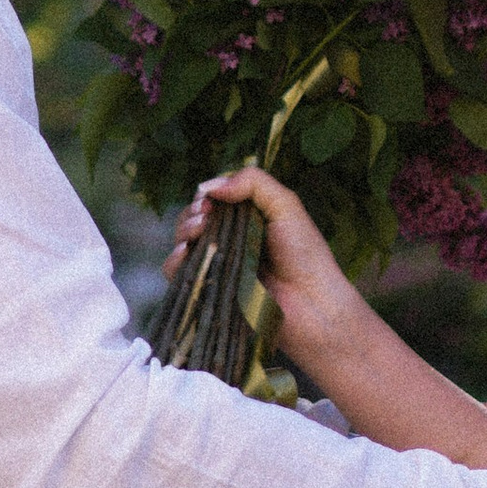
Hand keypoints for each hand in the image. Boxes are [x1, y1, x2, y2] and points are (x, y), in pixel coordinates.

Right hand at [167, 163, 367, 366]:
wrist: (312, 305)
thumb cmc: (305, 255)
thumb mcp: (286, 206)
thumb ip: (253, 183)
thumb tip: (209, 185)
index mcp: (247, 220)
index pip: (213, 201)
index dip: (206, 196)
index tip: (209, 199)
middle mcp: (230, 241)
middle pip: (194, 220)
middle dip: (192, 213)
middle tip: (204, 215)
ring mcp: (219, 267)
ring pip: (184, 244)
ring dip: (183, 232)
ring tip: (199, 230)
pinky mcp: (211, 292)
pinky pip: (180, 276)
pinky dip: (174, 262)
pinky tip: (184, 254)